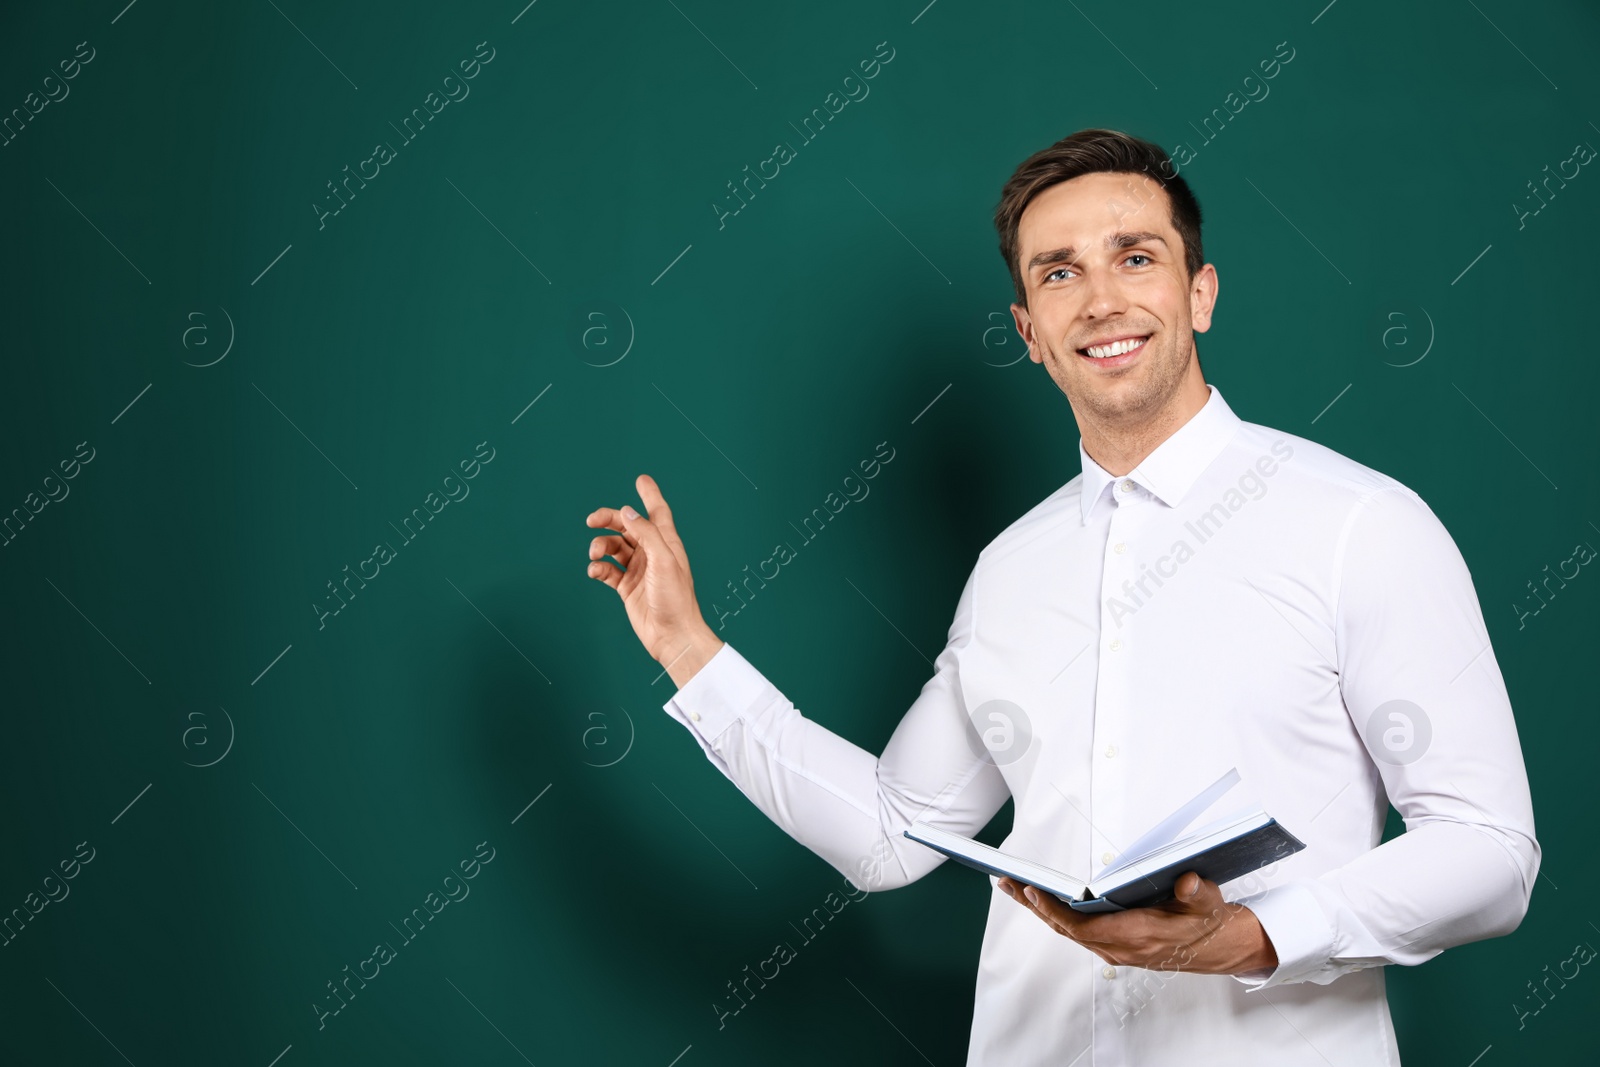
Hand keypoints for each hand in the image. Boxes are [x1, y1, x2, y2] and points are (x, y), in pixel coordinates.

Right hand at [586, 474, 723, 685]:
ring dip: (600, 545)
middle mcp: (652, 553)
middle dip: (609, 519)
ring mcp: (638, 570)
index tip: (641, 479)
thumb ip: (646, 533)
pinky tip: (595, 571)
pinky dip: (598, 567)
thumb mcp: (663, 560)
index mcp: (666, 543)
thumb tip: (627, 512)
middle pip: (627, 526)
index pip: (657, 512)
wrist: (672, 636)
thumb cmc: (675, 599)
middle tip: (591, 519)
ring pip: (613, 547)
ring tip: (595, 554)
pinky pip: (607, 570)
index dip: (649, 494)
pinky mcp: (626, 587)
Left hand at [995, 871, 1278, 975]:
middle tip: (1005, 881)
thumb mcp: (1208, 903)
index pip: (1086, 926)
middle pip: (1066, 927)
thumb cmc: (1207, 921)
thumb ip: (1198, 892)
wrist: (1217, 947)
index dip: (1056, 910)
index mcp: (1137, 937)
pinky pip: (1075, 929)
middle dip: (1034, 905)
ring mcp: (1114, 948)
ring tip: (1010, 884)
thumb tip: (1187, 881)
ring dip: (1038, 908)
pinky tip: (1038, 896)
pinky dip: (1053, 912)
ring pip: (1067, 928)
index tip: (1033, 890)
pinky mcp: (1112, 943)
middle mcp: (1120, 947)